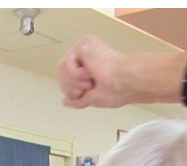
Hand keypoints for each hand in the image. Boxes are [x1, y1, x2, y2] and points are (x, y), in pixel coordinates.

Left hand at [60, 36, 181, 108]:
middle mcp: (88, 57)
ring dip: (73, 83)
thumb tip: (65, 101)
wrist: (126, 82)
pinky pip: (66, 62)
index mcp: (92, 69)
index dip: (71, 91)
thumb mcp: (94, 99)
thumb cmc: (118, 90)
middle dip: (70, 88)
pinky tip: (88, 74)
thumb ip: (78, 99)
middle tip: (87, 88)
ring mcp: (86, 49)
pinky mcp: (86, 43)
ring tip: (88, 83)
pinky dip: (74, 74)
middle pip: (62, 74)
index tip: (85, 93)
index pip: (68, 80)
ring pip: (61, 69)